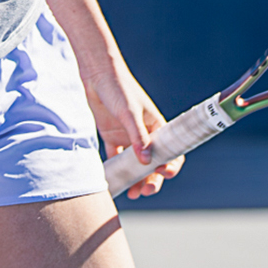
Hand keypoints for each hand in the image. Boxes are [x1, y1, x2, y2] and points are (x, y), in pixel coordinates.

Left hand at [84, 58, 183, 198]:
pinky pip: (116, 159)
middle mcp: (145, 134)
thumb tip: (147, 163)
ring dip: (136, 179)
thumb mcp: (130, 113)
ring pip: (136, 164)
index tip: (164, 174)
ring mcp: (128, 137)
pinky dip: (117, 171)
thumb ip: (138, 137)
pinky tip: (115, 182)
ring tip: (132, 193)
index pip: (171, 150)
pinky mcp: (112, 137)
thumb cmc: (118, 88)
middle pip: (153, 162)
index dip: (171, 164)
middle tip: (147, 191)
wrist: (96, 74)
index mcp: (157, 126)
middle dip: (153, 179)